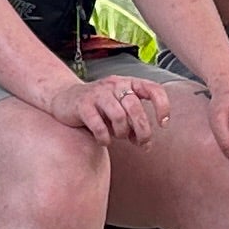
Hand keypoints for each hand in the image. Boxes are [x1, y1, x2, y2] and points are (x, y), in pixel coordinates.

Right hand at [43, 63, 174, 143]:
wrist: (65, 99)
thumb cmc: (98, 108)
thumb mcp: (120, 111)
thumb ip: (134, 124)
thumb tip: (147, 145)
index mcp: (128, 83)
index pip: (153, 89)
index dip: (162, 106)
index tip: (163, 124)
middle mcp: (115, 85)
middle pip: (135, 108)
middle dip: (142, 130)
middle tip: (142, 143)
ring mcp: (98, 93)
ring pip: (119, 116)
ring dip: (122, 133)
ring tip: (117, 137)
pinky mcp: (83, 105)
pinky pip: (99, 126)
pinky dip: (104, 138)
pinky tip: (103, 141)